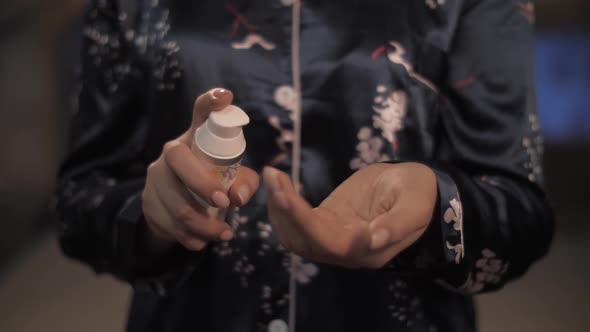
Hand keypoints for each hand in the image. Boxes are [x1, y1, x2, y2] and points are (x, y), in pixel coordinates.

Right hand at [141, 88, 259, 252]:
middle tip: (224, 204)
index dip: (212, 102)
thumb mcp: (233, 180)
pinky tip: (202, 241)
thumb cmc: (212, 183)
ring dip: (204, 225)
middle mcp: (172, 152)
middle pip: (178, 159)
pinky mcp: (148, 203)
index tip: (226, 97)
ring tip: (225, 236)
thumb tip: (238, 197)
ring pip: (176, 202)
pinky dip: (191, 238)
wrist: (172, 210)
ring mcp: (155, 177)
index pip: (201, 113)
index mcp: (197, 139)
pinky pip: (169, 224)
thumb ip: (244, 183)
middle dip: (202, 184)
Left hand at [263, 162, 436, 268]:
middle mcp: (346, 252)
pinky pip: (296, 221)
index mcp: (369, 252)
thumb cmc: (419, 193)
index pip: (328, 243)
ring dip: (278, 208)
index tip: (285, 195)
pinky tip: (278, 182)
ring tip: (272, 176)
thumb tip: (373, 239)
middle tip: (273, 176)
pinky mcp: (325, 222)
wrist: (414, 186)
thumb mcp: (415, 205)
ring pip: (294, 234)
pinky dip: (282, 204)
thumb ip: (396, 224)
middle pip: (304, 241)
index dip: (303, 222)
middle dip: (284, 211)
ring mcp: (333, 238)